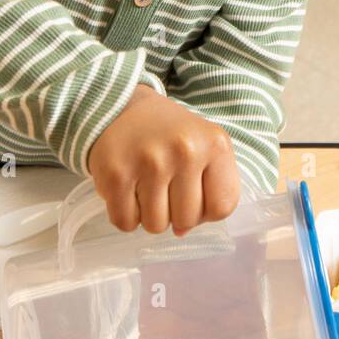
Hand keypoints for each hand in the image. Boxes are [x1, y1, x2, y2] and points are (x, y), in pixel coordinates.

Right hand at [87, 83, 240, 234]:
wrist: (121, 107)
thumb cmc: (169, 134)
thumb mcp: (203, 146)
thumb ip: (208, 189)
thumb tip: (182, 232)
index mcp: (214, 144)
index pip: (222, 207)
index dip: (206, 211)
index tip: (193, 196)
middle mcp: (185, 151)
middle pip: (187, 220)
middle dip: (175, 214)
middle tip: (165, 188)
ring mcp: (150, 162)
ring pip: (156, 226)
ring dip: (149, 215)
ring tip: (146, 186)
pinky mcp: (116, 174)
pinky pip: (125, 222)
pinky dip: (125, 214)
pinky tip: (127, 189)